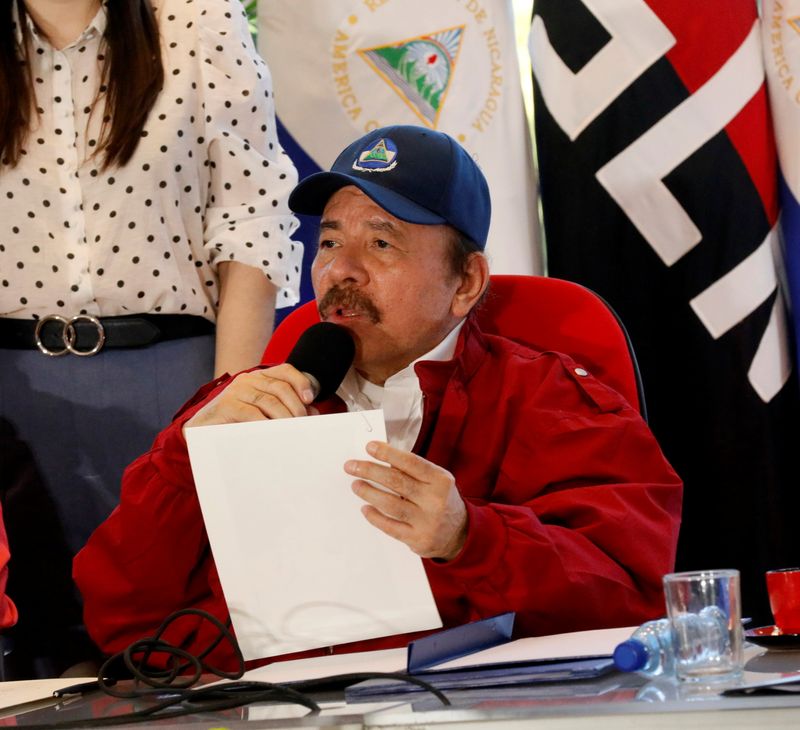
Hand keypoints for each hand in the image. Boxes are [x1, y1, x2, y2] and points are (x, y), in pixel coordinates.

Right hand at [184, 364, 315, 429]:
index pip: (286, 371)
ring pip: (269, 401)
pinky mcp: (226, 405)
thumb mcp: (264, 413)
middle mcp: (248, 379)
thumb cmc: (236, 423)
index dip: (301, 382)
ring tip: (292, 432)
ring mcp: (236, 391)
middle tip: (303, 424)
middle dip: (296, 407)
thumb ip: (286, 410)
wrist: (200, 432)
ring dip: (285, 417)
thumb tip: (314, 414)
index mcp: (259, 377)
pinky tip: (273, 434)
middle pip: (281, 387)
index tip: (311, 400)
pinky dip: (266, 424)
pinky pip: (252, 414)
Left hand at [345, 441, 467, 560]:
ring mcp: (426, 521)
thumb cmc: (441, 501)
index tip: (369, 447)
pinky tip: (365, 508)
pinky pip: (390, 526)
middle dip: (370, 471)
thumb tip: (381, 460)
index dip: (388, 454)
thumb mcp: (436, 481)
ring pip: (390, 504)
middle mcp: (435, 500)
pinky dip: (375, 516)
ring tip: (356, 485)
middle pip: (396, 481)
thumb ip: (414, 472)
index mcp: (440, 480)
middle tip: (351, 466)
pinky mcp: (417, 539)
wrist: (460, 534)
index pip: (411, 462)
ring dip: (369, 493)